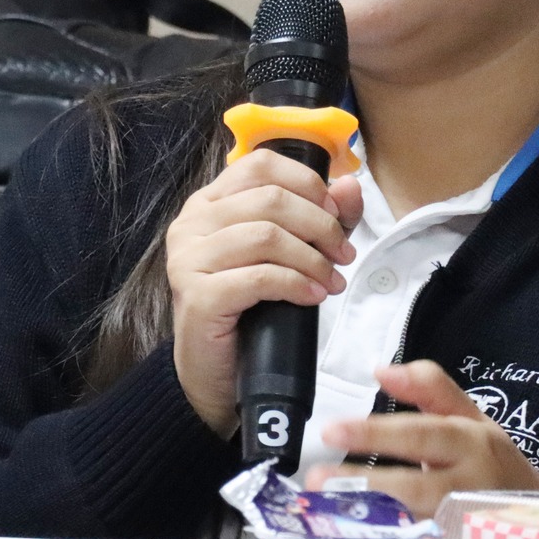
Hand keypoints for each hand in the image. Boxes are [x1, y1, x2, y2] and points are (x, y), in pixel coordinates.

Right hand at [166, 150, 362, 436]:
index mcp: (208, 202)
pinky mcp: (197, 296)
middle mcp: (191, 223)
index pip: (260, 165)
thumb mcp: (287, 255)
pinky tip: (313, 296)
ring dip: (312, 258)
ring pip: (265, 235)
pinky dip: (296, 284)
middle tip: (344, 254)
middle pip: (269, 199)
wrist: (215, 373)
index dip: (306, 183)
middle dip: (319, 225)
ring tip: (332, 280)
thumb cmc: (248, 310)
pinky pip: (259, 277)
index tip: (335, 213)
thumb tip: (349, 186)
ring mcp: (189, 259)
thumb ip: (318, 217)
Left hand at [306, 361, 538, 515]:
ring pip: (416, 528)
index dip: (375, 433)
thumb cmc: (495, 463)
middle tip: (318, 480)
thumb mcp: (473, 418)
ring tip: (330, 516)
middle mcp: (469, 488)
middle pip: (413, 487)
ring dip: (371, 523)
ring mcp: (466, 531)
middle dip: (363, 484)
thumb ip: (430, 388)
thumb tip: (382, 370)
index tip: (332, 429)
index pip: (420, 434)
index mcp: (471, 445)